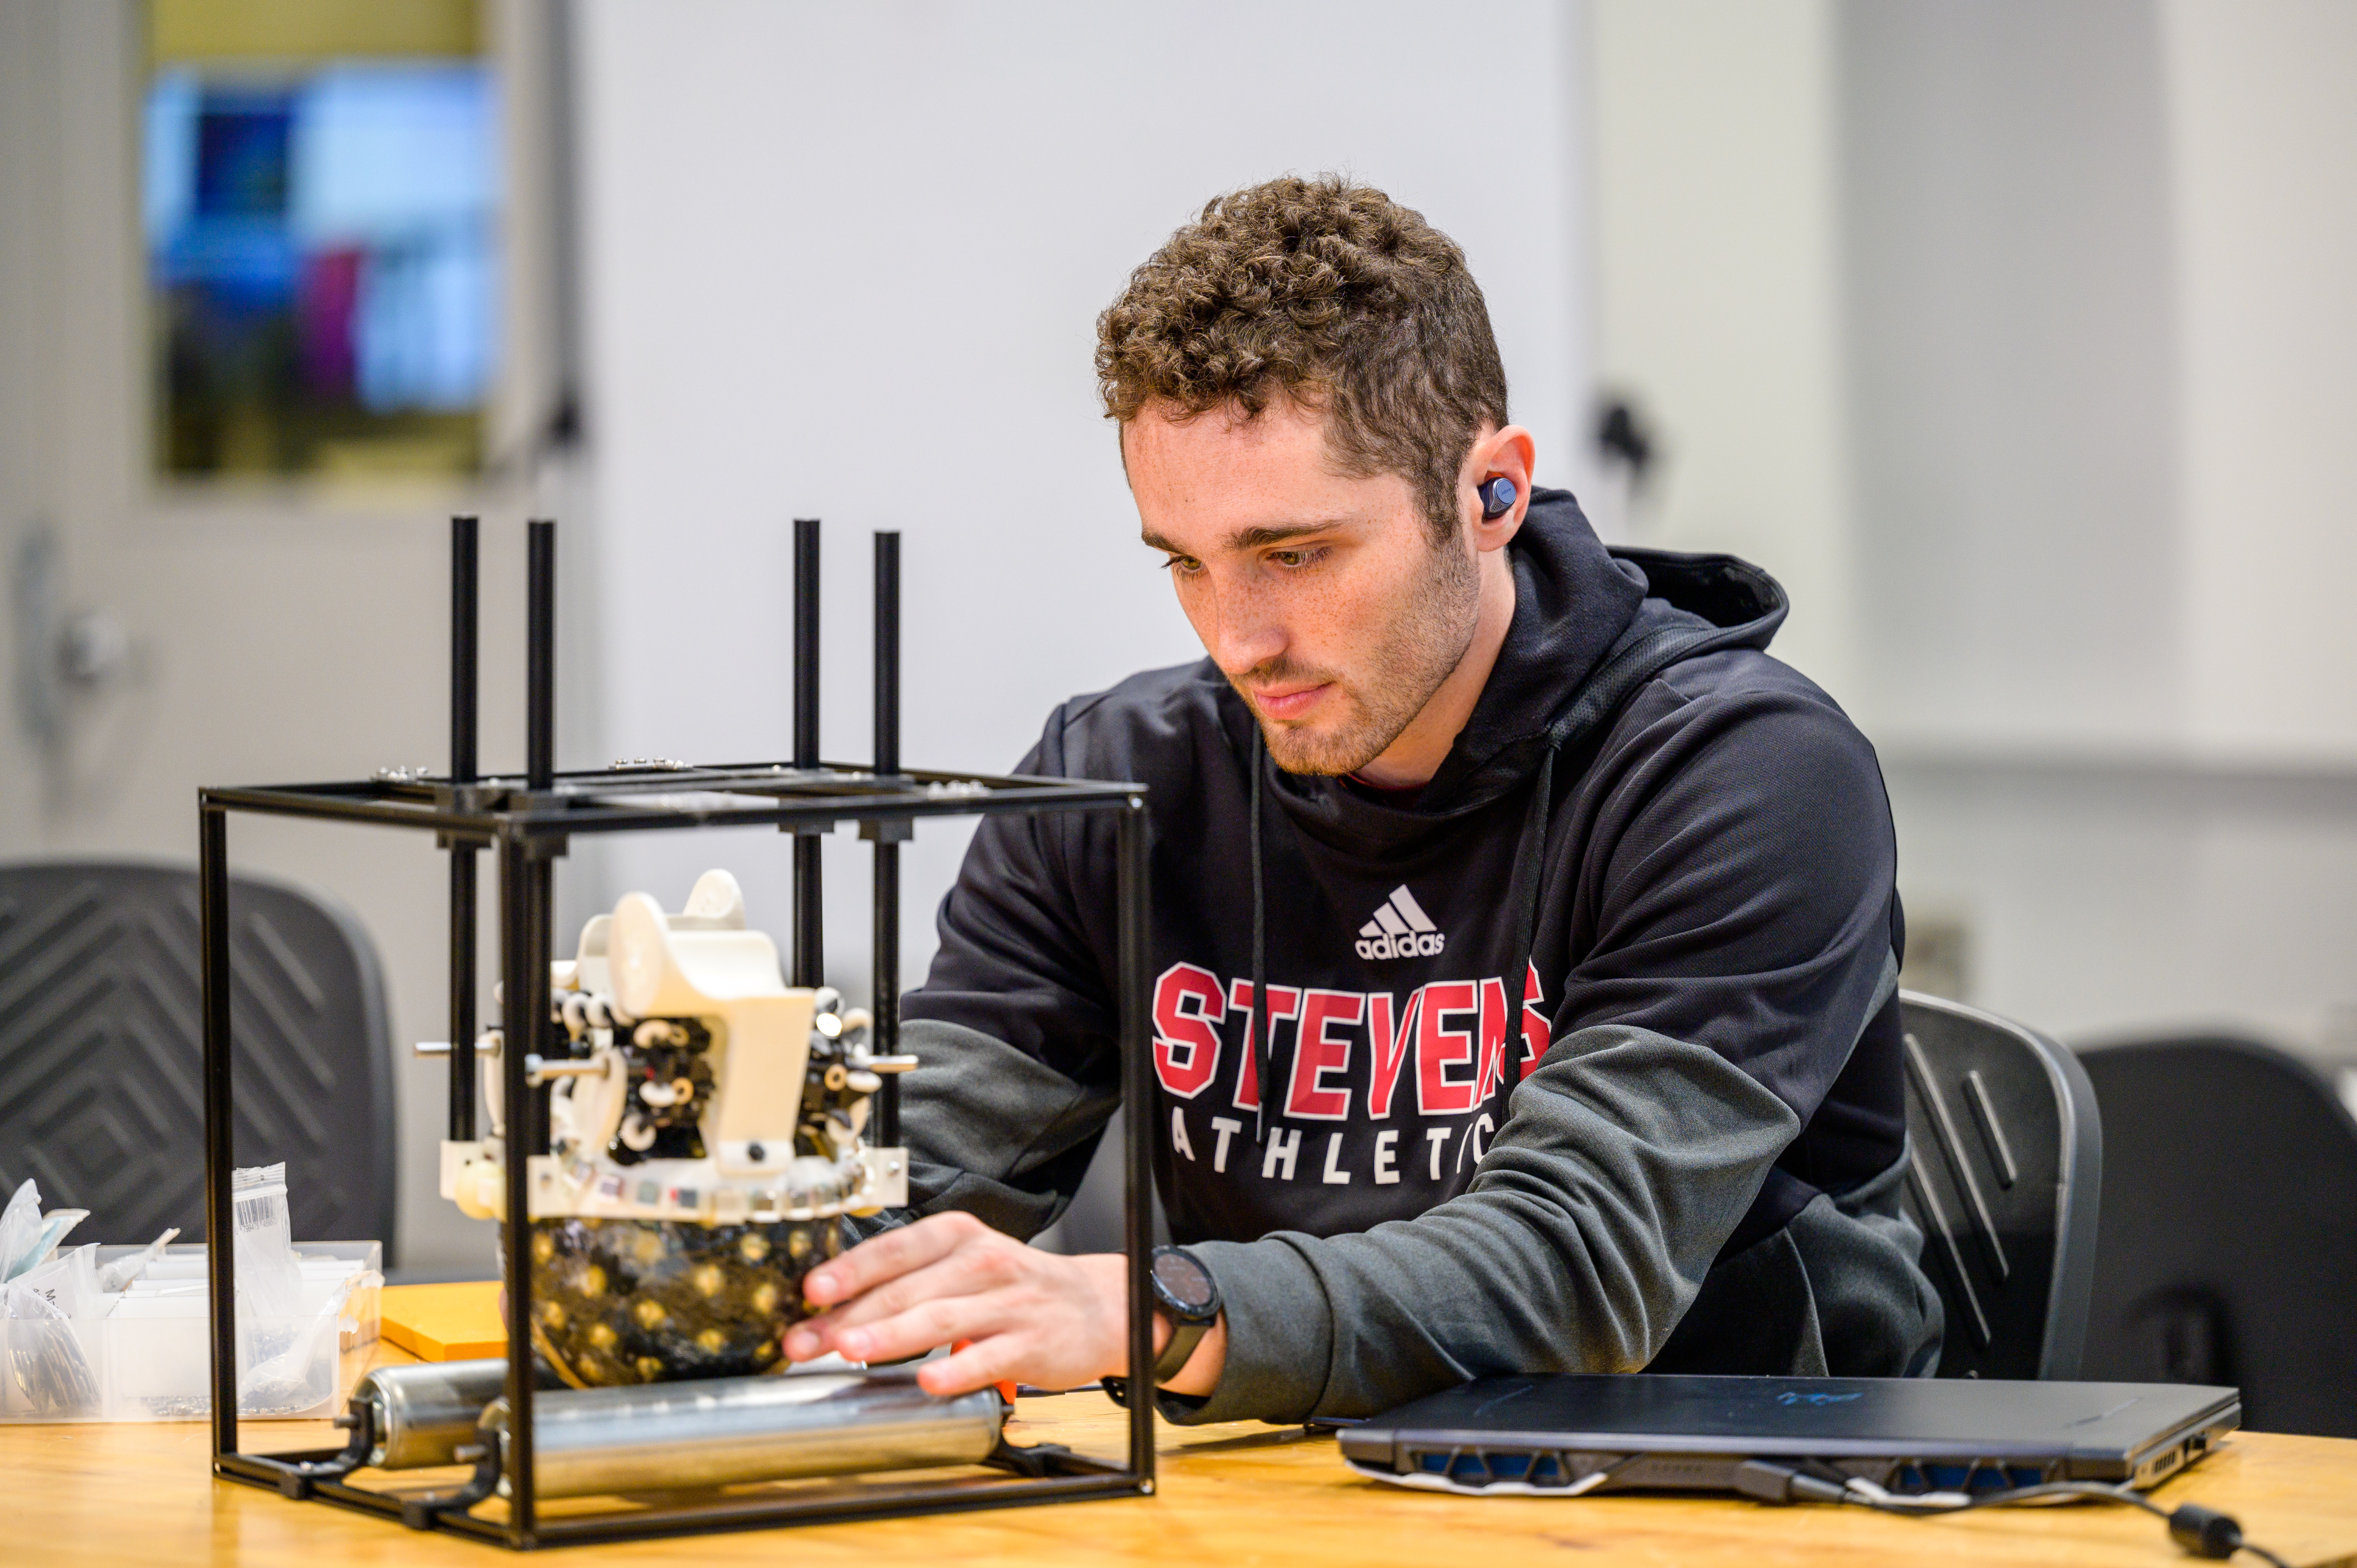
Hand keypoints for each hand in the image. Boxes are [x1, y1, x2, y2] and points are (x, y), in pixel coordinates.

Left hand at [782, 1212, 1222, 1396]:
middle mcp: (982, 1262)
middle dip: (849, 1315)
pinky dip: (958, 1367)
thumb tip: (832, 1305)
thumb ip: (907, 1279)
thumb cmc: (1013, 1286)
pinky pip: (989, 1355)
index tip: (810, 1291)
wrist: (1097, 1304)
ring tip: (851, 1349)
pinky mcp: (1031, 1341)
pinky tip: (929, 1380)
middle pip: (906, 1288)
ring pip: (941, 1316)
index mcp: (958, 1236)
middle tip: (806, 1340)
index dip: (849, 1270)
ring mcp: (1008, 1301)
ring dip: (891, 1334)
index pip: (894, 1249)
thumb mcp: (963, 1264)